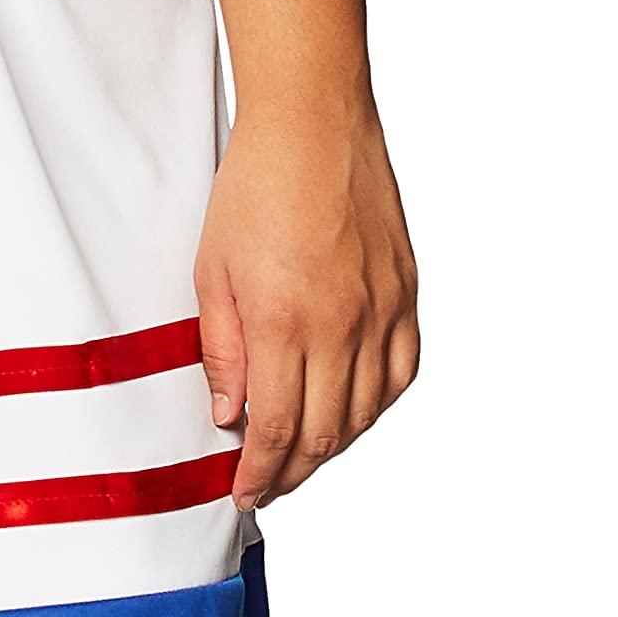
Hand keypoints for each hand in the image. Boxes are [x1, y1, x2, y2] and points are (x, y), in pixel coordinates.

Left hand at [195, 101, 417, 511]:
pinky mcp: (406, 294)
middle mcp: (341, 324)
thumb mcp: (211, 269)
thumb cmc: (253, 187)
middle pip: (325, 433)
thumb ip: (221, 348)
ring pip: (366, 412)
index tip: (244, 492)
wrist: (313, 125)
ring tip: (301, 454)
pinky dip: (376, 404)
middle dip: (292, 470)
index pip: (276, 428)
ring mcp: (381, 311)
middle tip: (267, 484)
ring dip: (334, 444)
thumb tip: (227, 415)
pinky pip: (400, 372)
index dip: (259, 471)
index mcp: (283, 320)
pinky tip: (352, 410)